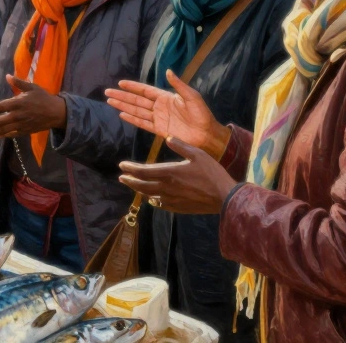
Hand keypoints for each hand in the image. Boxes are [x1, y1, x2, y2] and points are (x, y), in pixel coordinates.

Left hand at [0, 75, 66, 139]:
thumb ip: (19, 82)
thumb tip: (7, 76)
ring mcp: (21, 125)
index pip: (1, 106)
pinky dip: (0, 136)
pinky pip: (9, 135)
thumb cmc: (43, 98)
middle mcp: (18, 115)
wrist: (56, 113)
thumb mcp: (32, 87)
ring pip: (2, 130)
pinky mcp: (24, 131)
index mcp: (19, 103)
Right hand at [106, 70, 229, 158]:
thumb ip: (178, 85)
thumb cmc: (202, 114)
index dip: (132, 86)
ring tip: (110, 102)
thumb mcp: (192, 96)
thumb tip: (168, 70)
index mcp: (166, 97)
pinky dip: (132, 119)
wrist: (207, 134)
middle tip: (107, 92)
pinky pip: (142, 123)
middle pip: (137, 100)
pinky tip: (122, 115)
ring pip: (136, 111)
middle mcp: (159, 107)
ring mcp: (158, 118)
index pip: (145, 90)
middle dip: (122, 96)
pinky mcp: (159, 130)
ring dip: (123, 106)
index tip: (120, 83)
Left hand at [118, 137, 236, 214]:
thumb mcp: (197, 154)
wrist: (224, 197)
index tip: (122, 165)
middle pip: (141, 185)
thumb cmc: (212, 173)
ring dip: (139, 190)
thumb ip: (180, 146)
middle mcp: (166, 187)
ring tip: (133, 185)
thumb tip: (167, 138)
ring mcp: (171, 199)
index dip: (130, 168)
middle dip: (129, 180)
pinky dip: (153, 200)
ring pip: (149, 195)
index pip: (143, 171)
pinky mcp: (178, 208)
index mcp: (169, 173)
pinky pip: (160, 204)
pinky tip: (152, 198)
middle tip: (121, 177)